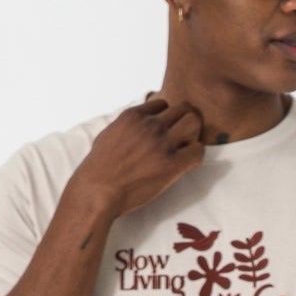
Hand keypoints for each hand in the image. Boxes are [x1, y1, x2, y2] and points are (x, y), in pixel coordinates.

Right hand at [75, 96, 205, 218]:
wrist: (98, 191)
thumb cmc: (98, 169)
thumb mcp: (107, 135)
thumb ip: (124, 127)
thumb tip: (130, 128)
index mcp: (134, 116)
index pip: (163, 104)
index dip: (166, 119)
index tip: (163, 133)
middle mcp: (150, 125)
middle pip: (183, 108)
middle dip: (185, 122)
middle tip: (181, 140)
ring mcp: (161, 143)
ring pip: (193, 122)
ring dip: (194, 135)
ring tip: (184, 150)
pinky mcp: (171, 164)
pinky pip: (197, 151)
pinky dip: (196, 156)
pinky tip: (186, 165)